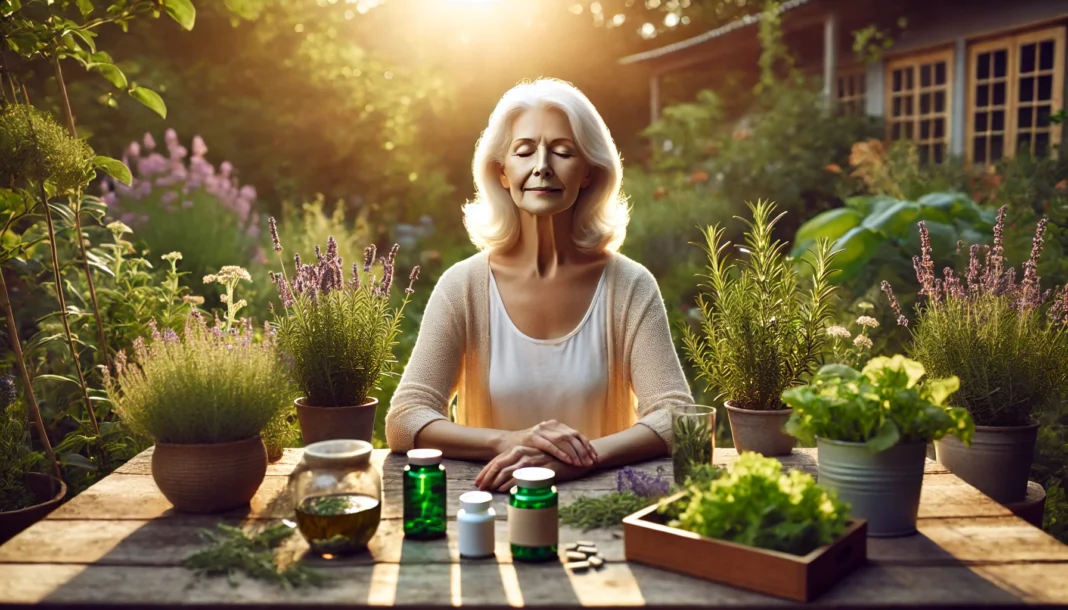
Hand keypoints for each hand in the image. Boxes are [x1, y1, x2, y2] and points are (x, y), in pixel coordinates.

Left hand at [475, 446, 589, 492]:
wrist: (578, 458)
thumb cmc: (555, 461)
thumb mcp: (536, 461)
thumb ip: (522, 466)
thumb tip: (507, 479)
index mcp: (521, 449)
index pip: (498, 459)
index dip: (486, 471)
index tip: (478, 481)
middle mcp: (524, 451)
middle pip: (499, 463)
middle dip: (487, 476)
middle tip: (479, 487)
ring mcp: (533, 459)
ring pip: (508, 469)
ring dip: (495, 480)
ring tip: (488, 489)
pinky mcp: (541, 467)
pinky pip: (522, 476)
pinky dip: (511, 483)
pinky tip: (504, 489)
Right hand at [494, 420, 598, 467]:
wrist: (505, 443)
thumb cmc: (527, 447)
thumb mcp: (546, 443)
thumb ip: (559, 444)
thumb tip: (580, 455)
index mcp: (555, 425)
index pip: (576, 434)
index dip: (587, 445)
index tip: (594, 456)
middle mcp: (549, 425)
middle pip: (572, 436)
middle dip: (583, 450)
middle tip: (591, 462)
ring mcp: (540, 430)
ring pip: (563, 440)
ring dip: (574, 453)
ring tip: (582, 463)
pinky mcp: (532, 437)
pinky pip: (550, 445)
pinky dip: (561, 453)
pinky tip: (569, 461)